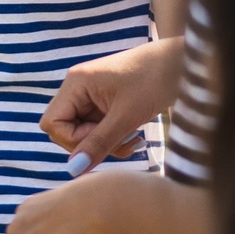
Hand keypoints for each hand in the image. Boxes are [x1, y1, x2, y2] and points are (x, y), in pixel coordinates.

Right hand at [39, 38, 181, 166]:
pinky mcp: (106, 103)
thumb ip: (98, 143)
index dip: (73, 140)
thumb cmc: (155, 81)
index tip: (102, 138)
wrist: (182, 63)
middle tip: (121, 142)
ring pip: (85, 133)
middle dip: (91, 144)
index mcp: (75, 84)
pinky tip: (135, 136)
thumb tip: (73, 170)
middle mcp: (78, 88)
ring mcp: (91, 96)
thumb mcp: (126, 117)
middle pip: (66, 130)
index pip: (53, 123)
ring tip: (133, 139)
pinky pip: (99, 129)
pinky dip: (114, 138)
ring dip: (106, 144)